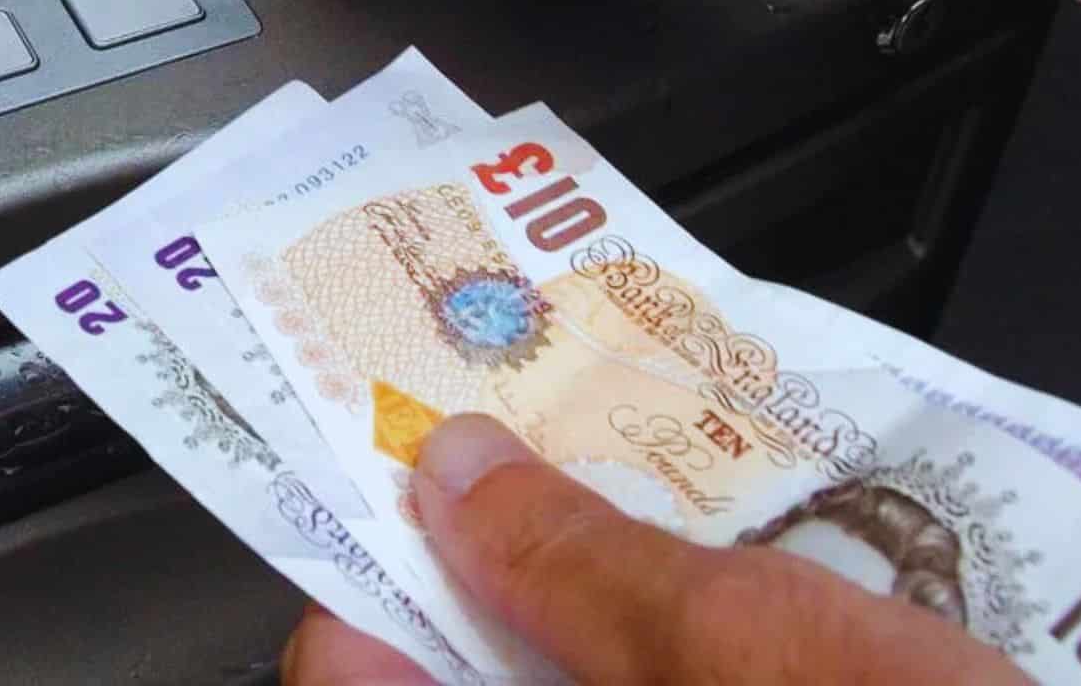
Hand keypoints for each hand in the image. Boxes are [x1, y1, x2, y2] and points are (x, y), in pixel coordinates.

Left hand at [280, 414, 1026, 684]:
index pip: (343, 670)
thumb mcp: (737, 656)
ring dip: (577, 569)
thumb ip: (574, 564)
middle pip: (460, 658)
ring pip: (555, 663)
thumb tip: (454, 468)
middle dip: (481, 543)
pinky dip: (652, 621)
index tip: (388, 457)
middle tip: (508, 422)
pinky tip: (709, 556)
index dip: (359, 562)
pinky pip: (640, 681)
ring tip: (621, 465)